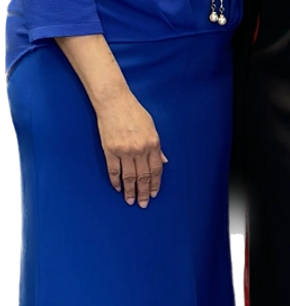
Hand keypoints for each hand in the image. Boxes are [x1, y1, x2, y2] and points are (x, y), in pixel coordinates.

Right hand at [96, 92, 167, 207]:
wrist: (114, 102)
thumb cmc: (134, 112)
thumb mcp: (152, 127)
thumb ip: (157, 146)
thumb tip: (163, 161)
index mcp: (153, 143)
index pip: (156, 169)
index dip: (155, 183)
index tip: (154, 193)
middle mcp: (140, 149)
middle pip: (143, 176)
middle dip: (144, 192)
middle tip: (143, 204)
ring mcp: (124, 151)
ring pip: (129, 177)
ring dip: (130, 191)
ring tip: (131, 201)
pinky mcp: (110, 150)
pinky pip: (114, 171)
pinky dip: (116, 181)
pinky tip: (118, 188)